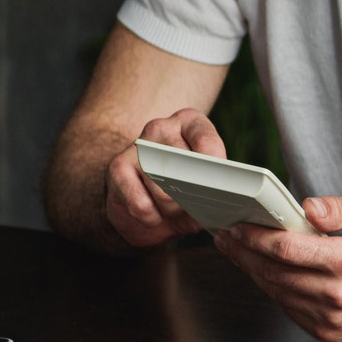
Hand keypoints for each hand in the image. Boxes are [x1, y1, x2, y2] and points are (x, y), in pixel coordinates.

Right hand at [104, 108, 224, 248]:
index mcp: (190, 123)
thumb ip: (215, 189)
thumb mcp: (205, 189)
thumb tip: (223, 203)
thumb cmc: (182, 192)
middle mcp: (162, 127)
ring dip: (172, 210)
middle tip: (191, 205)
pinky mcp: (117, 167)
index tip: (219, 189)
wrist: (142, 205)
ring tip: (171, 210)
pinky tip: (153, 216)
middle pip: (185, 168)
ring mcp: (138, 145)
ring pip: (163, 190)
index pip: (208, 143)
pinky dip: (151, 219)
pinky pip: (141, 204)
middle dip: (192, 196)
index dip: (216, 173)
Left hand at [213, 195, 341, 341]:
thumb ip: (340, 210)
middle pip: (274, 271)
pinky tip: (262, 272)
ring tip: (237, 252)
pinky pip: (287, 307)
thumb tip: (308, 207)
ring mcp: (329, 318)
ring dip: (251, 271)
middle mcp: (337, 295)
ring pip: (276, 291)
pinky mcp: (325, 332)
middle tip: (227, 237)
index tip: (238, 226)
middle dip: (245, 252)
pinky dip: (271, 288)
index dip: (256, 236)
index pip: (287, 248)